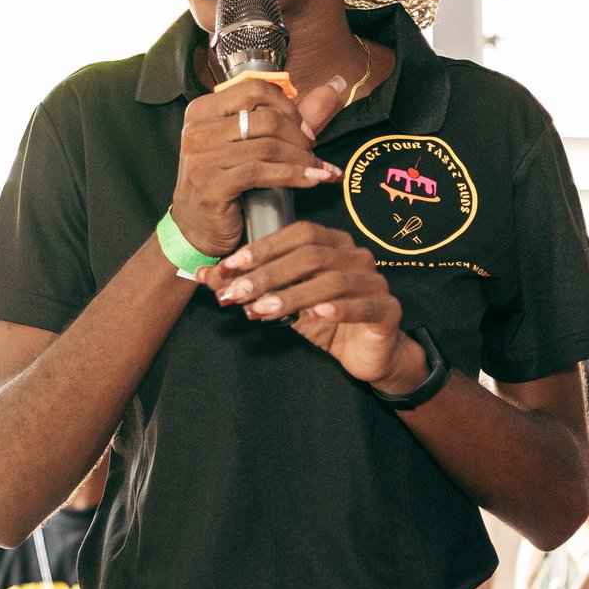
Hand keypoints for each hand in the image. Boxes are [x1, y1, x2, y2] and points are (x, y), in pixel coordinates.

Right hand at [169, 75, 348, 256]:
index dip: (289, 108)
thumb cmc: (227, 182)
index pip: (256, 90)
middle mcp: (197, 130)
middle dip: (299, 137)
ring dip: (302, 159)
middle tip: (312, 154)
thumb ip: (290, 117)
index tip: (306, 129)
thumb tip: (334, 87)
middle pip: (266, 119)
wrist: (199, 227)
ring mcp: (201, 159)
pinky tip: (311, 181)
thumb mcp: (252, 144)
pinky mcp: (211, 186)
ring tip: (317, 170)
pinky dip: (294, 176)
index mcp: (203, 110)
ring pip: (268, 147)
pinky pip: (262, 173)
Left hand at [202, 221, 415, 390]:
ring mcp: (375, 281)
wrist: (368, 354)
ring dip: (293, 295)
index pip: (297, 234)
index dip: (261, 248)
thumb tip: (201, 273)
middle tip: (237, 293)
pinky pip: (361, 306)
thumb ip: (246, 284)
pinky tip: (312, 317)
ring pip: (332, 281)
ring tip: (262, 311)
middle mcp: (356, 256)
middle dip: (268, 274)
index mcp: (333, 244)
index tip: (228, 267)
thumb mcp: (281, 302)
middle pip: (311, 255)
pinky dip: (335, 309)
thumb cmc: (324, 321)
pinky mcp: (387, 310)